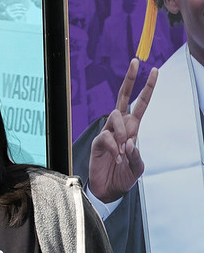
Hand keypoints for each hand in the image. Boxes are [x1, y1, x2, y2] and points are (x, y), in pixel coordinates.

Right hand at [87, 59, 157, 202]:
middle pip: (123, 97)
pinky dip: (114, 148)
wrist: (109, 190)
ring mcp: (108, 133)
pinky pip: (106, 137)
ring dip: (122, 133)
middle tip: (135, 62)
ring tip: (123, 151)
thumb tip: (130, 142)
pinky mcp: (98, 142)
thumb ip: (136, 155)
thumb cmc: (124, 177)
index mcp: (133, 128)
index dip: (147, 87)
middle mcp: (120, 127)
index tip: (154, 70)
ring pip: (115, 117)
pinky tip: (117, 158)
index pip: (141, 103)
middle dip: (130, 79)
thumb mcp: (138, 168)